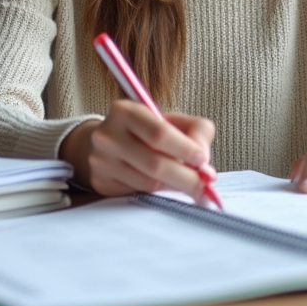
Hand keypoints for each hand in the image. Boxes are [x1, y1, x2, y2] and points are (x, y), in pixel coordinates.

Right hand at [60, 100, 215, 201]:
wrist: (109, 141)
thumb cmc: (148, 130)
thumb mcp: (173, 120)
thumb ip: (197, 131)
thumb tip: (204, 160)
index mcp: (126, 111)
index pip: (159, 133)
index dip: (186, 149)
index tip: (203, 161)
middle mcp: (108, 136)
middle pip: (155, 164)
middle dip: (187, 178)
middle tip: (205, 186)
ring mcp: (101, 161)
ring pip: (148, 183)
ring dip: (174, 187)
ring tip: (187, 184)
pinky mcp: (101, 182)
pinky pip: (138, 193)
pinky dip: (158, 193)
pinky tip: (165, 186)